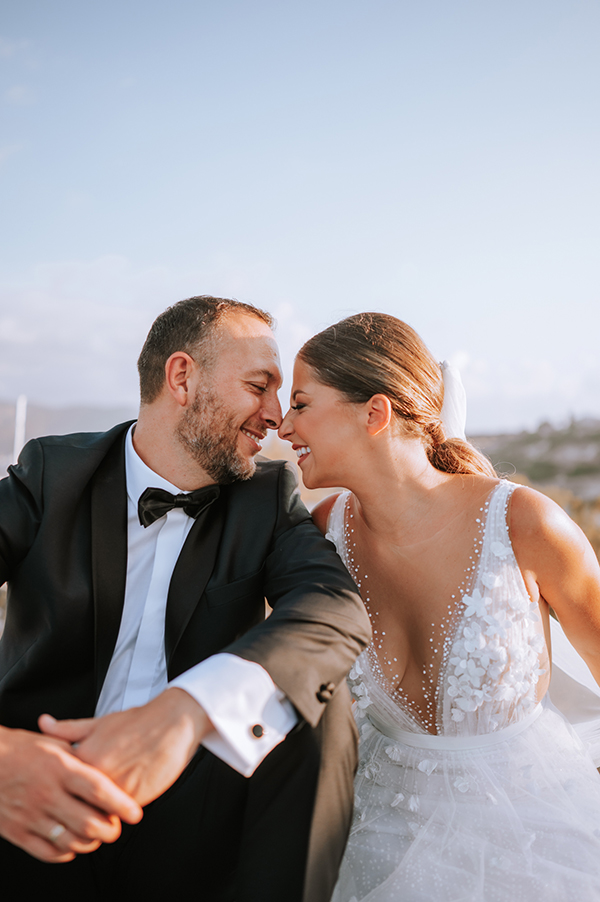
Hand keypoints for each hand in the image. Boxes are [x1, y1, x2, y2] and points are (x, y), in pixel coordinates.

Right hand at [0, 725, 142, 862]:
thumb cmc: (20, 748)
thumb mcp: (53, 743)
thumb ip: (80, 757)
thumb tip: (106, 764)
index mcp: (60, 768)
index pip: (98, 790)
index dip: (121, 804)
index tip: (135, 814)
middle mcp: (47, 793)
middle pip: (88, 822)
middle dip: (110, 830)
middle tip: (116, 828)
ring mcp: (31, 815)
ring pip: (70, 841)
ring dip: (89, 843)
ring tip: (97, 836)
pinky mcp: (16, 831)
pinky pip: (47, 852)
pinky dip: (65, 852)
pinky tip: (72, 844)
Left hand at [39, 689, 212, 806]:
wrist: (175, 721)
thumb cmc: (138, 722)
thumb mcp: (100, 722)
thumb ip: (68, 729)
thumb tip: (43, 723)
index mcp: (85, 756)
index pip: (64, 788)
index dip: (65, 792)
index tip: (67, 792)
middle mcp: (98, 775)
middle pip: (79, 805)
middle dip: (81, 807)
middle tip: (87, 803)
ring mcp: (117, 788)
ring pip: (100, 812)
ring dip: (102, 811)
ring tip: (108, 800)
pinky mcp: (136, 798)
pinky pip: (121, 813)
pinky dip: (120, 810)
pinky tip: (126, 796)